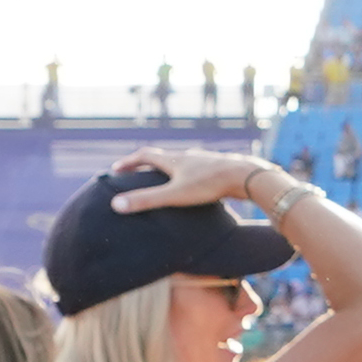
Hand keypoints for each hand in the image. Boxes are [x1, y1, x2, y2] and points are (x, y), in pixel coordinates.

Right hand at [109, 147, 281, 212]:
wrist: (245, 176)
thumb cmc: (209, 185)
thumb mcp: (174, 196)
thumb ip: (146, 200)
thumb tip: (116, 204)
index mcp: (174, 160)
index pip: (145, 156)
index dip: (129, 163)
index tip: (116, 169)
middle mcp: (188, 156)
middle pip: (162, 157)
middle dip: (147, 165)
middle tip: (136, 173)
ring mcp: (204, 160)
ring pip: (181, 162)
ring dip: (169, 169)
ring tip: (165, 180)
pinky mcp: (218, 168)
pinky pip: (198, 170)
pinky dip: (188, 176)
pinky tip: (195, 186)